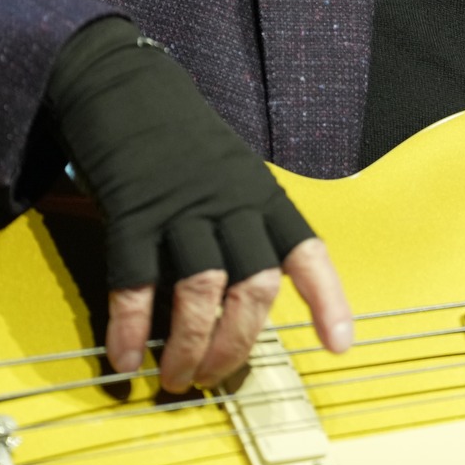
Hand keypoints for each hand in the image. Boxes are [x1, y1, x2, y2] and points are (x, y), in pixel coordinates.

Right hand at [44, 18, 353, 392]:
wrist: (126, 85)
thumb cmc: (183, 138)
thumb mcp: (233, 172)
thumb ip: (245, 225)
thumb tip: (244, 298)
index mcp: (262, 195)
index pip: (306, 251)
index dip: (327, 300)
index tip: (339, 344)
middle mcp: (231, 203)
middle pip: (253, 285)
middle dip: (237, 343)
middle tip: (215, 378)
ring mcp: (182, 207)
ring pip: (200, 291)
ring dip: (190, 345)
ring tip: (177, 378)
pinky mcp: (132, 211)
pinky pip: (134, 280)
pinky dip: (130, 326)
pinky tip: (125, 357)